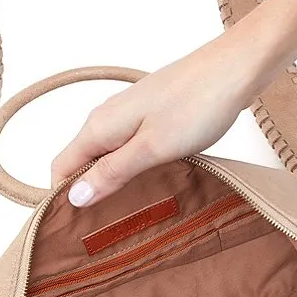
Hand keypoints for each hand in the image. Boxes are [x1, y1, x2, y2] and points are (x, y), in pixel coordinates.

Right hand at [51, 32, 262, 206]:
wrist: (234, 68)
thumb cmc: (196, 106)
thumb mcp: (151, 149)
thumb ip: (112, 172)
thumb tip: (75, 196)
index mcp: (99, 126)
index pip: (61, 167)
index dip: (62, 197)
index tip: (76, 227)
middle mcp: (107, 118)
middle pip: (80, 161)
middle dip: (86, 193)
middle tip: (104, 227)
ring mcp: (128, 114)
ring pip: (104, 154)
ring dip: (109, 181)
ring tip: (125, 211)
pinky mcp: (149, 115)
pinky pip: (125, 146)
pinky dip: (128, 167)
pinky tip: (145, 183)